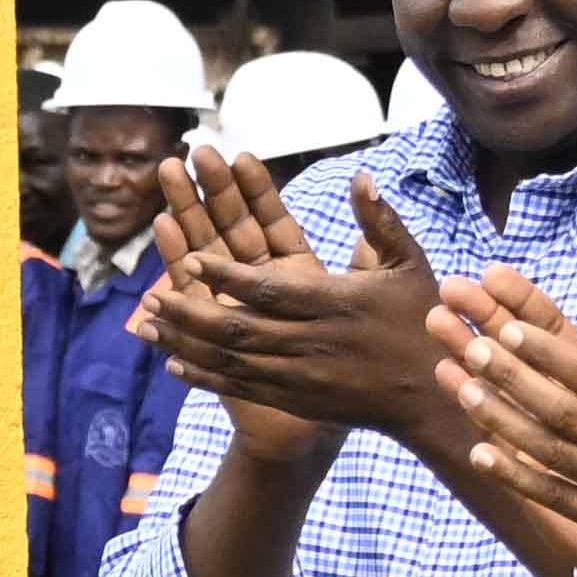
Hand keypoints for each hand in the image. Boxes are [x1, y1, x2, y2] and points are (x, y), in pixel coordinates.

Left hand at [140, 147, 445, 436]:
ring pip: (233, 361)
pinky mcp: (296, 400)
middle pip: (240, 329)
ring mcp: (302, 377)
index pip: (271, 290)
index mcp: (337, 304)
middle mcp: (314, 343)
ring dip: (187, 344)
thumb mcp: (408, 265)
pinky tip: (175, 363)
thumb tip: (359, 176)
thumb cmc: (419, 321)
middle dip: (191, 313)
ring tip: (148, 325)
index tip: (191, 260)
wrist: (428, 398)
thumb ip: (379, 222)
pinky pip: (243, 388)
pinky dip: (206, 377)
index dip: (228, 278)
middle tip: (150, 295)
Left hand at [440, 270, 576, 576]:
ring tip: (465, 392)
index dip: (551, 354)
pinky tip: (481, 454)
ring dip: (505, 422)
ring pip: (553, 451)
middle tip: (472, 350)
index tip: (510, 329)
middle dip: (515, 379)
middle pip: (565, 410)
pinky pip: (554, 496)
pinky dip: (517, 477)